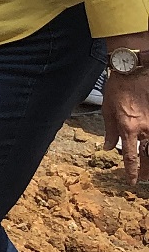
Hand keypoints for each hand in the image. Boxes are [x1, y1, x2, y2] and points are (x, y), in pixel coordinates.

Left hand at [103, 64, 148, 186]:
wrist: (133, 71)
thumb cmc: (118, 89)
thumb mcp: (107, 111)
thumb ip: (110, 131)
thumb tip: (107, 147)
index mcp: (128, 129)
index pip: (131, 157)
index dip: (132, 172)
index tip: (133, 181)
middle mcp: (144, 129)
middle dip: (147, 170)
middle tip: (144, 177)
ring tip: (148, 166)